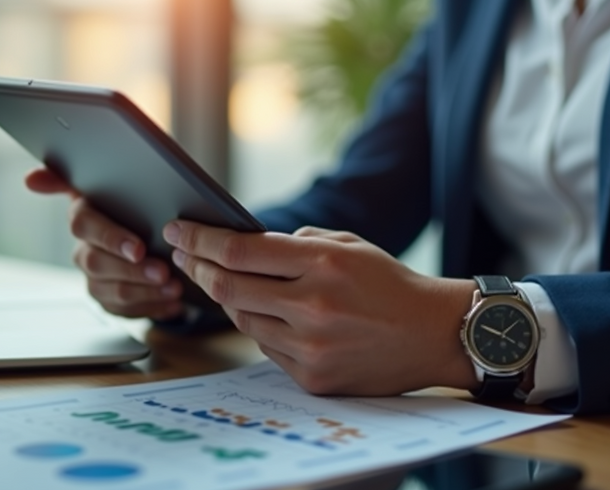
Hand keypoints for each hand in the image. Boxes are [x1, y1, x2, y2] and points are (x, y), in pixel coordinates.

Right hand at [25, 168, 183, 319]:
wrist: (145, 225)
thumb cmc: (128, 198)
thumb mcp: (109, 179)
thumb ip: (71, 175)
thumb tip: (31, 180)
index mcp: (82, 216)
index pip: (83, 226)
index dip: (110, 238)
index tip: (138, 247)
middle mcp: (84, 250)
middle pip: (99, 264)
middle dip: (133, 271)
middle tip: (164, 271)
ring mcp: (96, 278)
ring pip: (115, 293)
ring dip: (147, 292)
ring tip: (174, 288)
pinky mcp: (110, 300)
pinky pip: (127, 312)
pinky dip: (153, 308)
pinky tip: (173, 303)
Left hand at [164, 220, 478, 395]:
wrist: (433, 334)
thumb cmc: (389, 283)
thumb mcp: (348, 244)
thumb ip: (295, 243)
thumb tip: (243, 246)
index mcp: (321, 263)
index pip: (239, 251)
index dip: (199, 240)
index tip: (176, 231)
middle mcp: (312, 306)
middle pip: (227, 288)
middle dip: (196, 268)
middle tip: (181, 256)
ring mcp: (311, 346)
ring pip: (243, 321)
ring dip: (227, 300)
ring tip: (220, 282)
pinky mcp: (313, 377)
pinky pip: (267, 348)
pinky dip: (261, 328)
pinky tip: (263, 313)